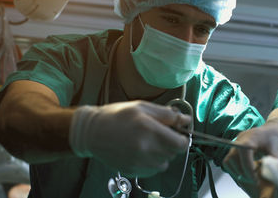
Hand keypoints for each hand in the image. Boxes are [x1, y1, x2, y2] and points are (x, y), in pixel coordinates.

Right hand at [69, 101, 190, 176]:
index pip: (180, 143)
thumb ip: (166, 114)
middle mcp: (144, 148)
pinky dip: (152, 162)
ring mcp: (137, 161)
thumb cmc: (117, 115)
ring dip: (162, 154)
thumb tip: (185, 120)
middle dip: (171, 144)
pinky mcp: (132, 170)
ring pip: (164, 163)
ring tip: (148, 142)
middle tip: (160, 134)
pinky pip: (153, 170)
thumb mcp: (142, 107)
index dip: (182, 138)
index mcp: (148, 128)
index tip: (178, 133)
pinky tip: (141, 151)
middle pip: (173, 153)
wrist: (91, 132)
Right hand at [223, 117, 277, 186]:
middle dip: (242, 172)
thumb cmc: (277, 139)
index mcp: (251, 137)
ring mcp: (236, 143)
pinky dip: (235, 169)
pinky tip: (247, 174)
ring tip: (251, 178)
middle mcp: (240, 139)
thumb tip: (270, 176)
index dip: (248, 168)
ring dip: (237, 172)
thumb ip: (273, 164)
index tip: (256, 179)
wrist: (275, 130)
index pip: (243, 154)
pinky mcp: (235, 147)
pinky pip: (229, 161)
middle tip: (254, 181)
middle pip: (232, 158)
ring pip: (228, 161)